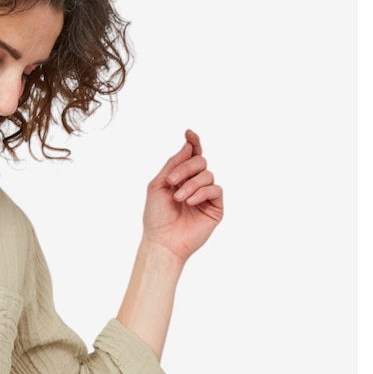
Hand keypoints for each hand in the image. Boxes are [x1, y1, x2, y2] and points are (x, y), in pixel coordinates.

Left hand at [142, 129, 223, 262]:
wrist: (162, 241)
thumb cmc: (156, 217)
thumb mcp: (158, 185)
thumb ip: (173, 165)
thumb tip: (187, 146)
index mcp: (180, 178)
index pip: (190, 156)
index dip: (193, 143)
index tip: (189, 133)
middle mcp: (194, 184)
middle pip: (200, 161)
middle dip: (186, 168)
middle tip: (172, 181)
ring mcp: (206, 196)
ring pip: (207, 175)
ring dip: (191, 185)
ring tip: (179, 198)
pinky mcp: (215, 207)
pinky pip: (215, 190)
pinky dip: (202, 193)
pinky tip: (190, 202)